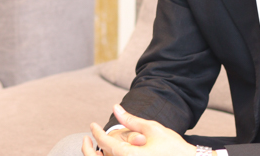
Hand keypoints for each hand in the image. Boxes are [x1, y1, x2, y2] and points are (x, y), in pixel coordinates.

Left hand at [82, 104, 196, 155]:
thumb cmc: (174, 148)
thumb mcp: (153, 129)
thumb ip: (131, 120)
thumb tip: (115, 108)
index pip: (104, 143)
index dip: (96, 132)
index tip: (92, 125)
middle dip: (88, 150)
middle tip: (86, 139)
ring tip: (96, 148)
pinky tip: (110, 155)